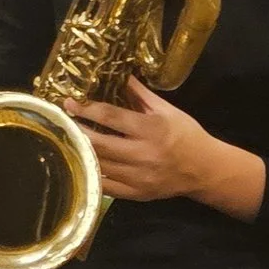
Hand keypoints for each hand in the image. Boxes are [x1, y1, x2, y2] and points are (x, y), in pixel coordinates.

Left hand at [67, 78, 223, 201]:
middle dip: (77, 131)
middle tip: (61, 121)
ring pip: (99, 165)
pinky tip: (80, 162)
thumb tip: (118, 73)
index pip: (111, 117)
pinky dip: (90, 174)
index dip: (86, 109)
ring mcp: (139, 178)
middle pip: (99, 143)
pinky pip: (105, 186)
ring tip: (66, 139)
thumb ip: (139, 94)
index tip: (69, 102)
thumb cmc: (186, 135)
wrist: (207, 170)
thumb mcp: (166, 110)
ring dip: (79, 151)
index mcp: (151, 129)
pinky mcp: (137, 195)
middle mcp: (143, 154)